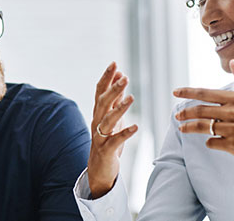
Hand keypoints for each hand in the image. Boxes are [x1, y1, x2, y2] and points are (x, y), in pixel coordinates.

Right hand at [85, 62, 137, 198]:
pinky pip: (115, 140)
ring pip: (107, 120)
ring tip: (131, 97)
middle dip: (113, 89)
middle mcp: (97, 122)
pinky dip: (125, 133)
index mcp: (98, 113)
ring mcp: (100, 136)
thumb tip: (120, 77)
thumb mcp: (112, 118)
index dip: (106, 78)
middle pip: (102, 103)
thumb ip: (115, 99)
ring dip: (119, 108)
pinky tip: (136, 127)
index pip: (100, 91)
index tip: (114, 64)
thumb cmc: (107, 141)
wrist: (99, 169)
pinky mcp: (106, 150)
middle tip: (124, 77)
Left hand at [173, 59, 233, 187]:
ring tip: (182, 128)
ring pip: (202, 127)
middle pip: (200, 110)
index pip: (206, 93)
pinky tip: (212, 141)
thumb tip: (233, 62)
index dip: (188, 92)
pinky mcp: (233, 146)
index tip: (175, 91)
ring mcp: (232, 130)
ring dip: (189, 128)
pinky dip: (210, 142)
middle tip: (177, 116)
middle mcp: (233, 113)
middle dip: (185, 112)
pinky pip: (212, 142)